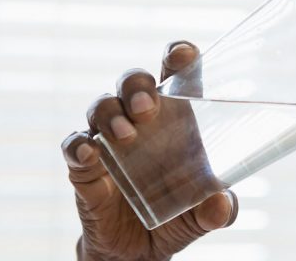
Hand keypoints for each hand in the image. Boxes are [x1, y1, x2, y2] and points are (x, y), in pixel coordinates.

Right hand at [61, 41, 236, 259]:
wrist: (139, 253)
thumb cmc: (177, 217)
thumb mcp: (204, 216)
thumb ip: (220, 210)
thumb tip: (221, 205)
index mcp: (175, 121)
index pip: (175, 76)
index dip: (178, 57)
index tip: (182, 55)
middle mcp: (140, 122)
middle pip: (133, 82)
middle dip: (137, 85)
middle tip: (148, 107)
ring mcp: (109, 141)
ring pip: (102, 106)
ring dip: (111, 113)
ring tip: (126, 135)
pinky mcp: (85, 168)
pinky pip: (74, 146)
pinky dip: (78, 146)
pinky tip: (90, 152)